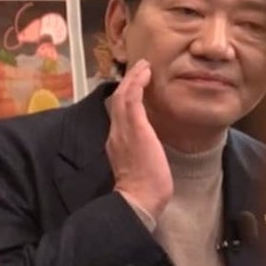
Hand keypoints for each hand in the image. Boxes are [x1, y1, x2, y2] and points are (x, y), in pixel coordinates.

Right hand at [107, 59, 172, 221]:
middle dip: (128, 82)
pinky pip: (132, 99)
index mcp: (117, 142)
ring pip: (123, 95)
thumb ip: (139, 154)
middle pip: (117, 100)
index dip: (125, 97)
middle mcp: (116, 132)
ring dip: (133, 78)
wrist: (138, 199)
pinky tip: (145, 74)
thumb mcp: (138, 168)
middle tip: (138, 68)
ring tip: (143, 66)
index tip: (135, 86)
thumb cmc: (142, 191)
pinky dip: (137, 84)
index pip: (118, 114)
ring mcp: (123, 129)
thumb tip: (148, 150)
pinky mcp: (135, 127)